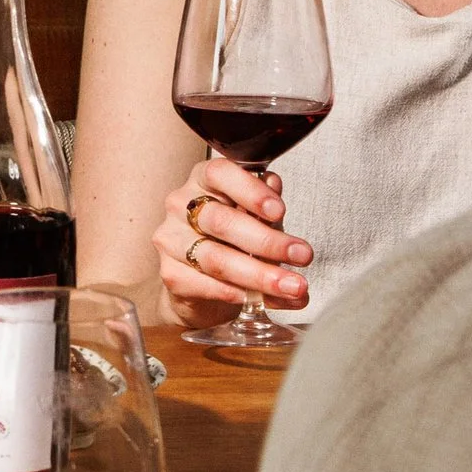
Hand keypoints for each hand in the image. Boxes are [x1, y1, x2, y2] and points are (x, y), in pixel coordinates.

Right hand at [153, 158, 312, 328]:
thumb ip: (266, 208)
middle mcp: (180, 206)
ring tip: (292, 286)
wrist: (203, 283)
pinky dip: (233, 293)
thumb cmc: (232, 240)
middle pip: (220, 221)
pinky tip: (255, 298)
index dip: (250, 190)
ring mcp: (171, 240)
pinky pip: (203, 284)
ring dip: (259, 274)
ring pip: (215, 258)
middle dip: (267, 241)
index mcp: (202, 181)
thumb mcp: (257, 220)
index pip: (219, 173)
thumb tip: (275, 184)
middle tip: (302, 256)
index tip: (279, 211)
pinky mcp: (169, 273)